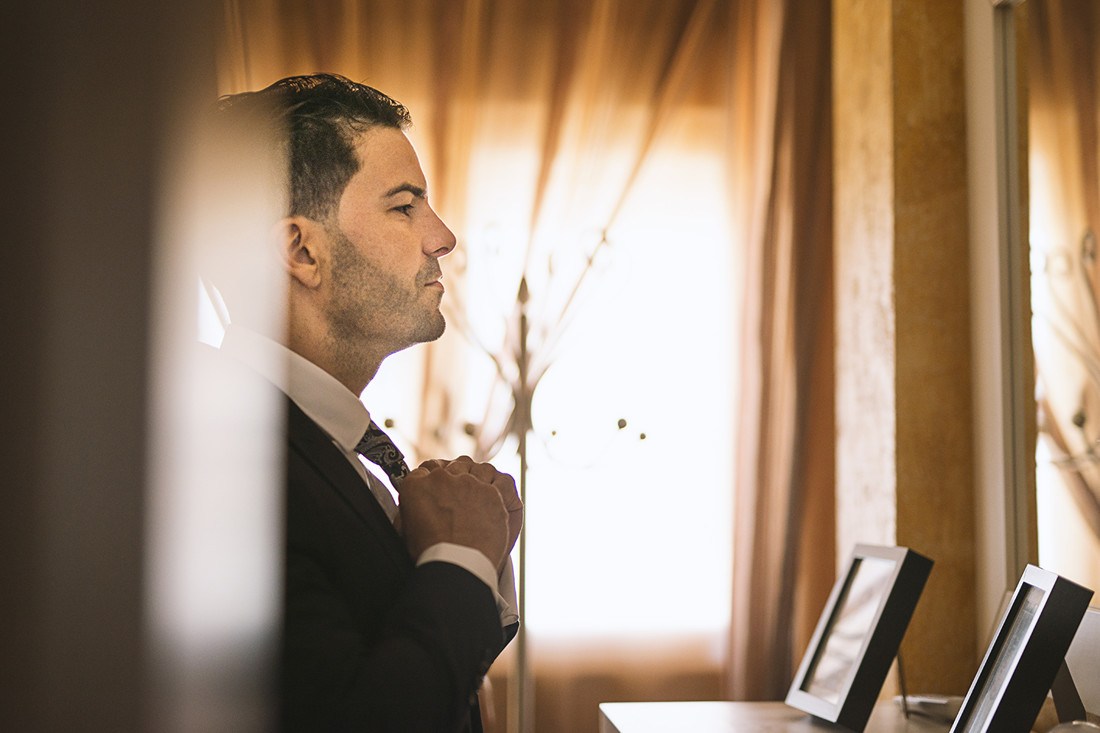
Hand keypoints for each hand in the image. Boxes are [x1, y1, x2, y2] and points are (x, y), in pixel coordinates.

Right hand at [397, 458, 514, 570]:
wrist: (456, 566)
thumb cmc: (432, 555)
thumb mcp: (406, 531)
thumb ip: (409, 512)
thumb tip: (414, 507)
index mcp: (415, 486)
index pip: (424, 472)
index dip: (432, 481)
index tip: (438, 490)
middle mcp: (441, 478)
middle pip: (451, 469)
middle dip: (455, 481)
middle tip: (460, 499)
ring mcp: (468, 483)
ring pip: (476, 469)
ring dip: (478, 479)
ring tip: (479, 497)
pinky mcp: (491, 492)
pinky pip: (500, 481)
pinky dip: (500, 487)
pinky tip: (498, 496)